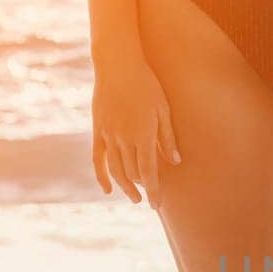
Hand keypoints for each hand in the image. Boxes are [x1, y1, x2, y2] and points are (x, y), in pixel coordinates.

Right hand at [90, 52, 179, 204]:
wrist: (117, 65)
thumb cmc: (146, 85)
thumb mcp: (163, 109)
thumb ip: (168, 137)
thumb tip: (175, 162)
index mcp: (142, 134)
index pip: (148, 172)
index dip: (154, 191)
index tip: (157, 206)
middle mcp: (123, 139)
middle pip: (132, 173)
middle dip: (142, 188)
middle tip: (151, 196)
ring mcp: (108, 135)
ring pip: (115, 170)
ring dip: (125, 186)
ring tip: (134, 196)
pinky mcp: (97, 131)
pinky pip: (97, 159)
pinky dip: (101, 176)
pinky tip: (108, 190)